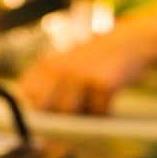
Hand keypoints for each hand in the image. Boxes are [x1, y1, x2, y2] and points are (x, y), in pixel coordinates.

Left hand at [16, 32, 151, 114]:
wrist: (129, 42)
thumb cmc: (96, 58)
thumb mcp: (66, 63)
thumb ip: (47, 80)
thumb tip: (31, 105)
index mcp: (49, 64)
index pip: (27, 92)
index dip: (35, 106)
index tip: (45, 111)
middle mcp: (61, 68)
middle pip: (44, 106)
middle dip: (55, 114)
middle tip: (71, 112)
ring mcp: (82, 76)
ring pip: (68, 112)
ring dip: (81, 114)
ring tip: (91, 103)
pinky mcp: (103, 85)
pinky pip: (97, 112)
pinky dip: (103, 111)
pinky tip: (107, 99)